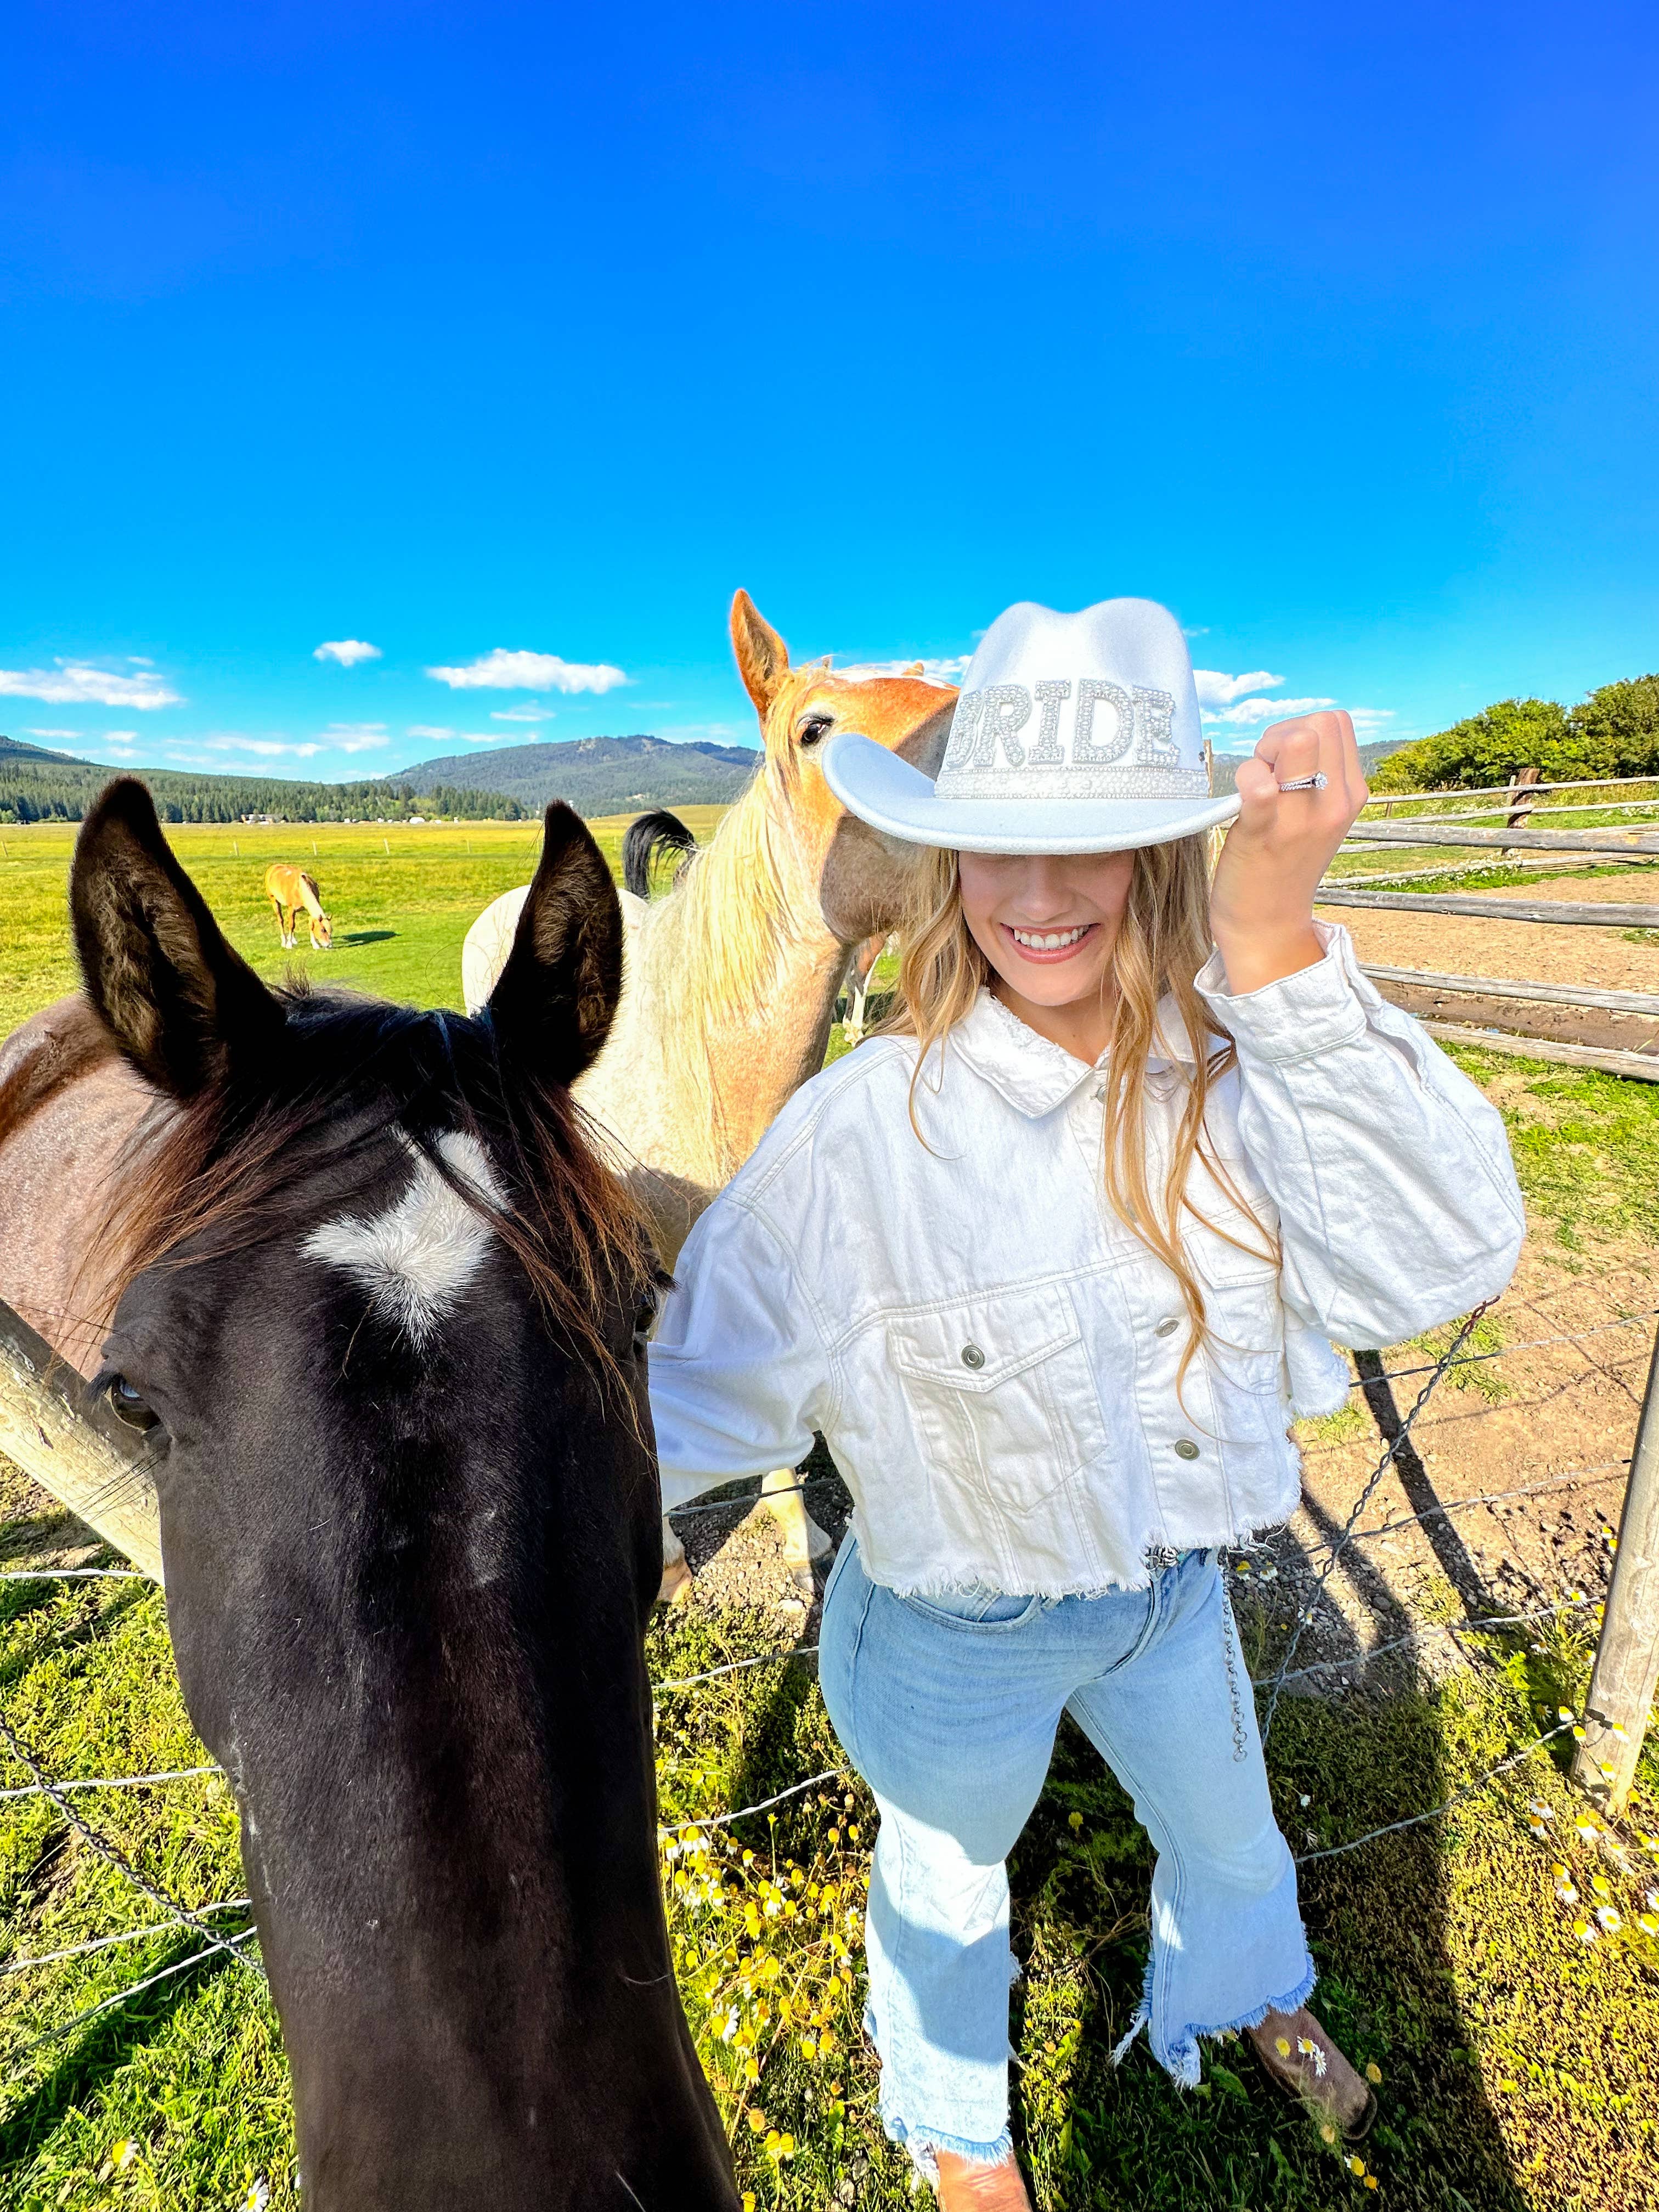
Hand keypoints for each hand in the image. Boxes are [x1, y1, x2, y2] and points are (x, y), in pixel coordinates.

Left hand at [1209, 710, 1366, 994]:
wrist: (1267, 927)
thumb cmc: (1281, 865)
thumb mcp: (1316, 816)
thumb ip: (1315, 776)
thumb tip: (1292, 736)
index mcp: (1351, 794)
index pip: (1335, 723)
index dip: (1300, 731)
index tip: (1281, 766)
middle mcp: (1336, 803)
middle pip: (1319, 722)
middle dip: (1282, 735)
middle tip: (1265, 774)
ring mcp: (1303, 819)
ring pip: (1297, 738)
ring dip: (1263, 754)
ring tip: (1254, 790)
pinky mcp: (1265, 834)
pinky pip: (1261, 787)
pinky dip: (1248, 780)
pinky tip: (1244, 799)